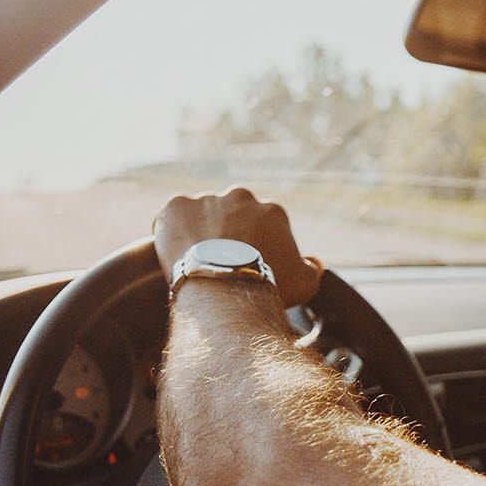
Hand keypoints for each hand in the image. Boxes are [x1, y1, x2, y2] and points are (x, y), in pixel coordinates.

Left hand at [154, 187, 322, 306]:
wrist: (225, 288)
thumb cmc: (269, 287)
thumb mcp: (306, 283)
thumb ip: (313, 268)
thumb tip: (314, 261)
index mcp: (272, 210)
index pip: (263, 225)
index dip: (255, 245)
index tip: (246, 264)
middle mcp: (241, 197)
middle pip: (232, 214)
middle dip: (227, 232)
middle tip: (220, 262)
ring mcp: (207, 198)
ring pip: (201, 215)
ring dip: (199, 231)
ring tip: (195, 262)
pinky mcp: (177, 206)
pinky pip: (172, 219)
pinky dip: (171, 233)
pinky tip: (175, 255)